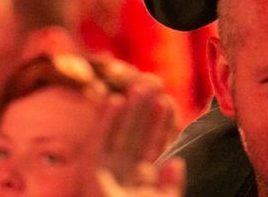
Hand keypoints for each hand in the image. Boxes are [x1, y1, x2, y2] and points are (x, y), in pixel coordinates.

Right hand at [83, 71, 181, 196]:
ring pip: (119, 132)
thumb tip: (177, 162)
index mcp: (140, 179)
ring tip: (139, 86)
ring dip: (128, 109)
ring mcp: (106, 170)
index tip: (169, 101)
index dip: (160, 123)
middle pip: (136, 133)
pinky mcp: (90, 172)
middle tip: (155, 82)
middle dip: (145, 109)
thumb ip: (170, 187)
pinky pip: (99, 141)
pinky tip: (114, 101)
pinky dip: (105, 121)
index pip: (152, 145)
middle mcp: (122, 171)